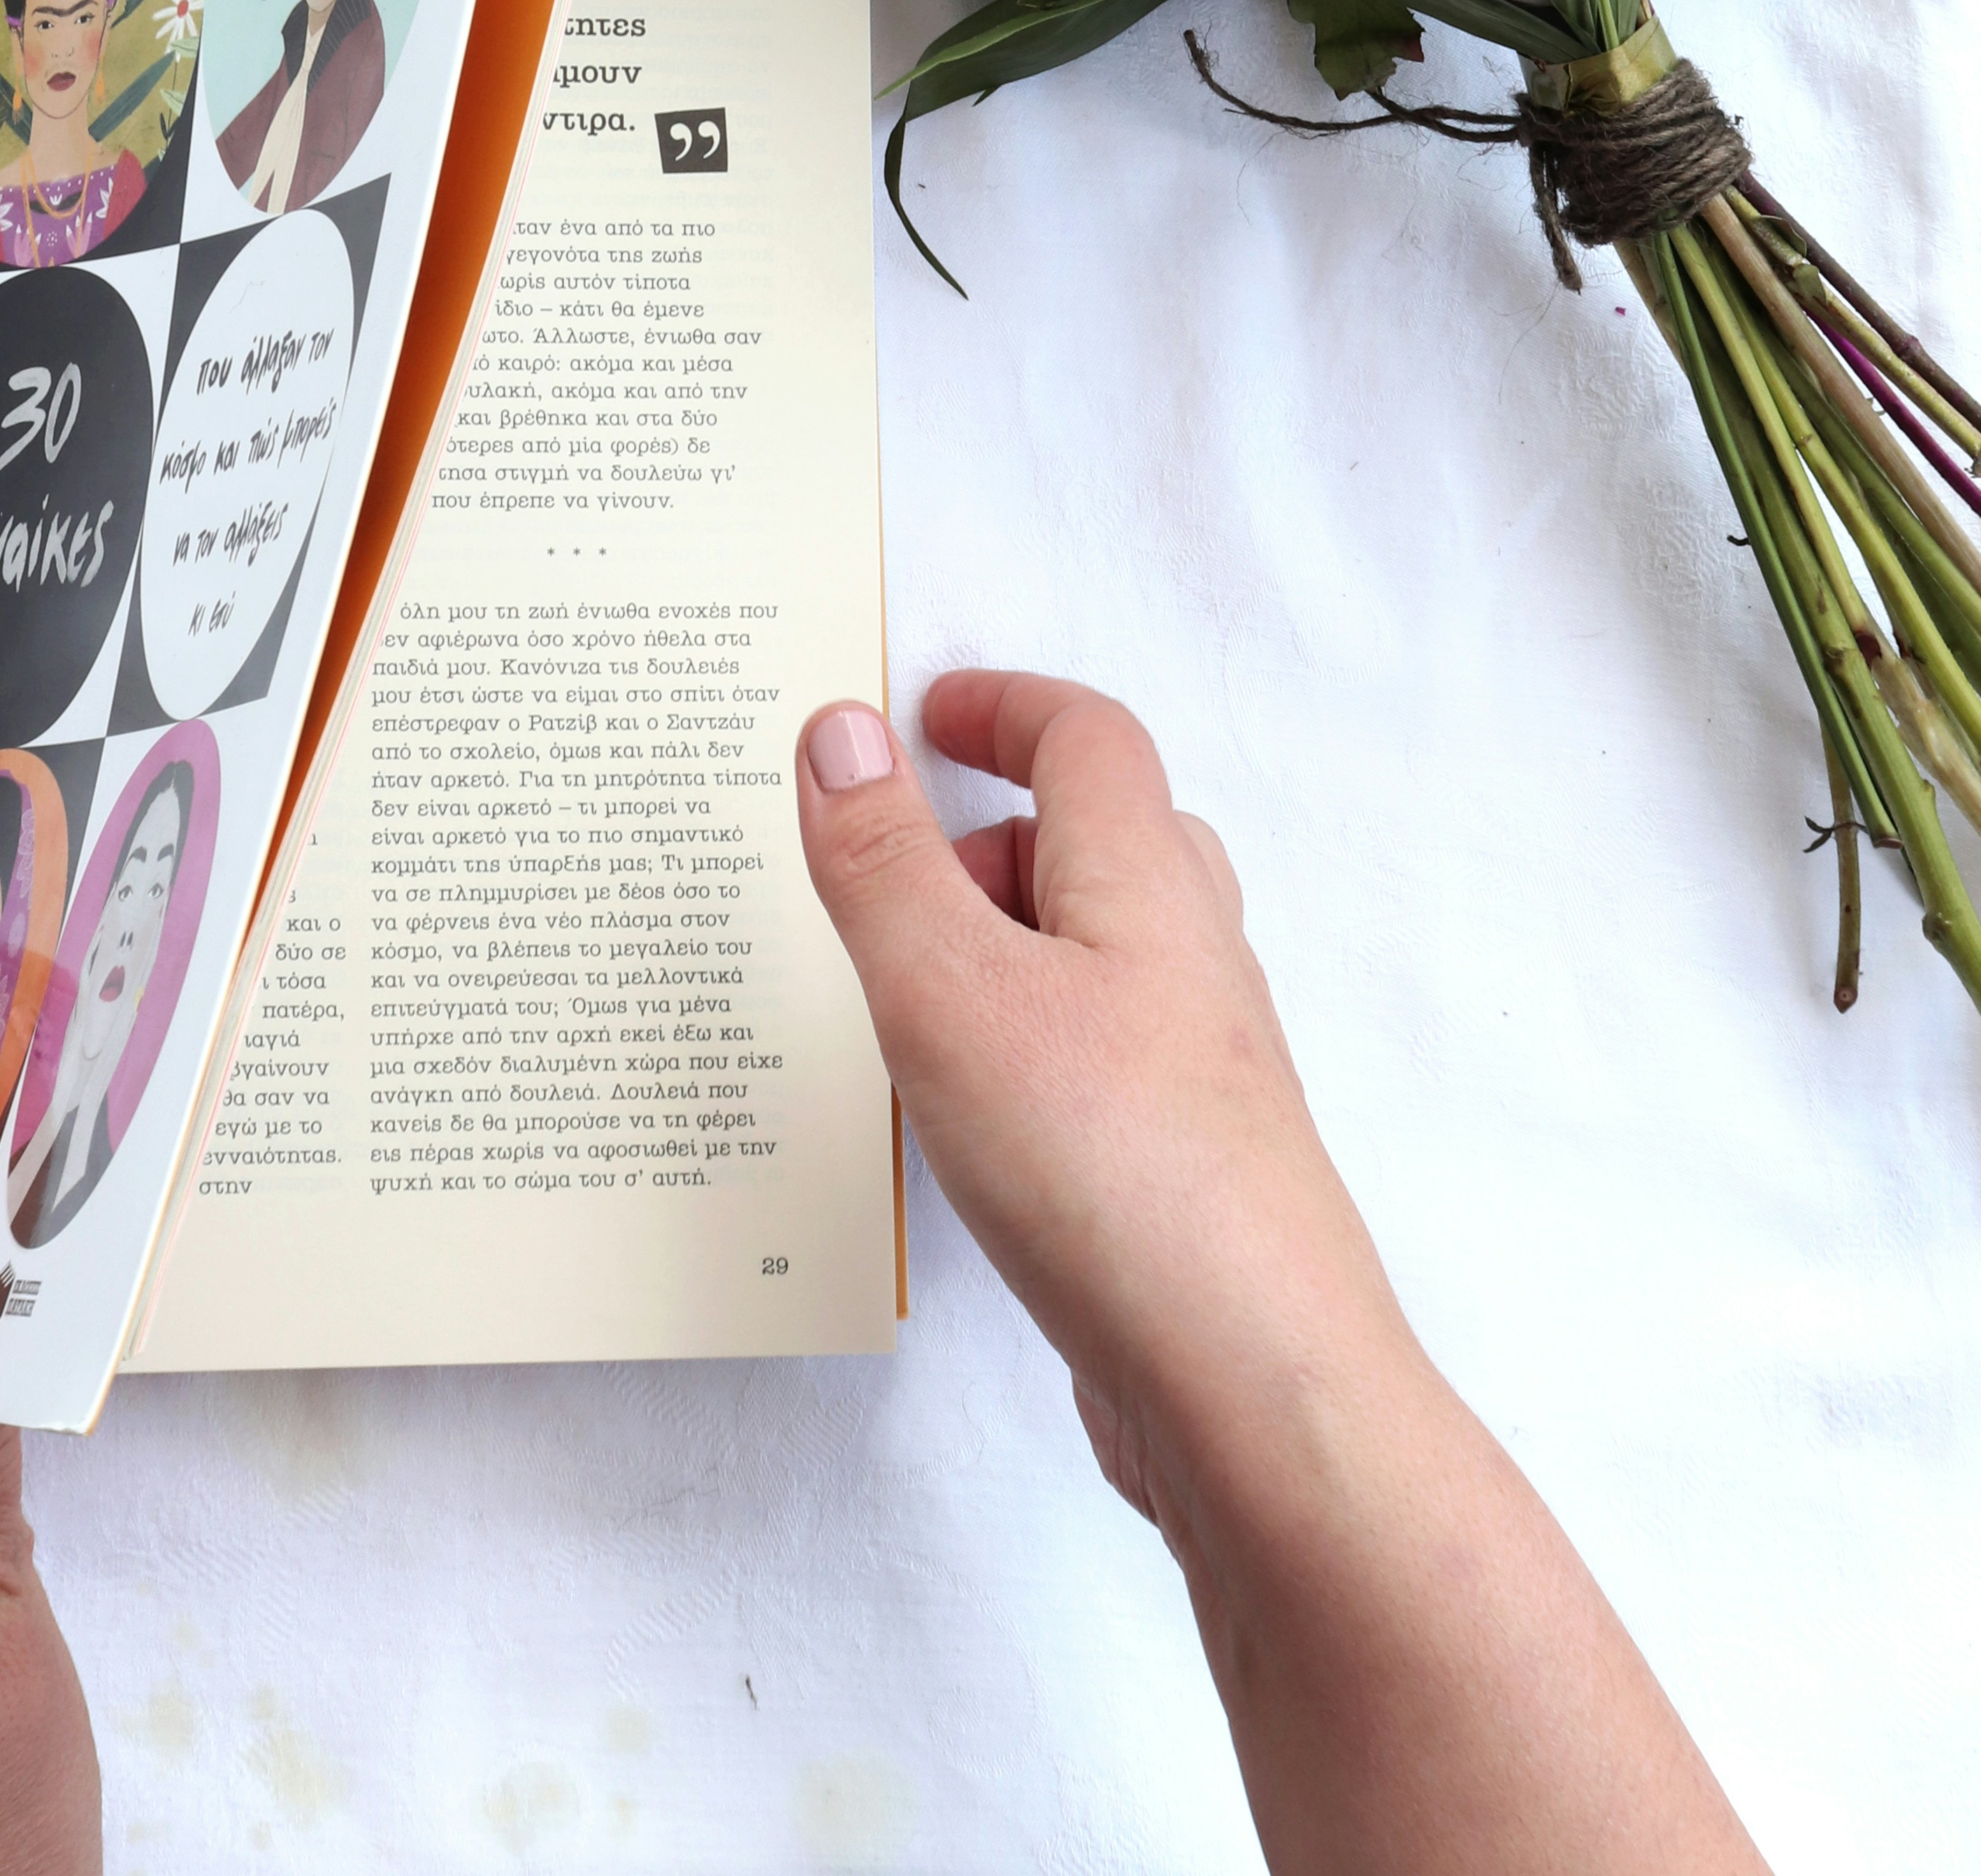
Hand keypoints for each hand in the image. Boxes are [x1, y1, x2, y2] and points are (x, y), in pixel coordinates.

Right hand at [796, 669, 1389, 1543]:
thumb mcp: (951, 992)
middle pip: (1105, 841)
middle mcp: (1190, 963)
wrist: (1254, 1391)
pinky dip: (1020, 1053)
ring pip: (1099, 960)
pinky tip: (960, 1131)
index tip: (921, 716)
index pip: (1089, 738)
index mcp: (1148, 886)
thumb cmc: (1111, 1171)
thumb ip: (884, 862)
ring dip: (1001, 954)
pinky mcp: (1183, 1171)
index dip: (1004, 706)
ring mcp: (1198, 1074)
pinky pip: (1094, 1063)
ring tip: (898, 1012)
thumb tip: (844, 730)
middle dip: (990, 837)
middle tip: (887, 882)